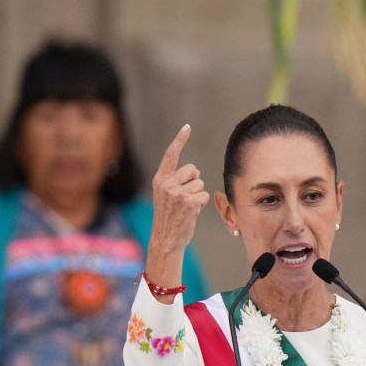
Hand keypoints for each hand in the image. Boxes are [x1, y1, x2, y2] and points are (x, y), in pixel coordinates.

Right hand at [146, 124, 208, 287]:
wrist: (166, 239)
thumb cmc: (169, 217)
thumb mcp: (165, 196)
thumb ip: (175, 181)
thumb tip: (195, 171)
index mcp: (160, 179)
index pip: (170, 155)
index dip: (180, 140)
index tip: (187, 127)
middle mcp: (167, 183)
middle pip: (193, 170)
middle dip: (194, 182)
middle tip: (184, 199)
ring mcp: (177, 193)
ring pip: (200, 183)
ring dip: (198, 195)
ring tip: (186, 208)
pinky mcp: (189, 202)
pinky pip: (205, 194)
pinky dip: (202, 203)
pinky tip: (191, 212)